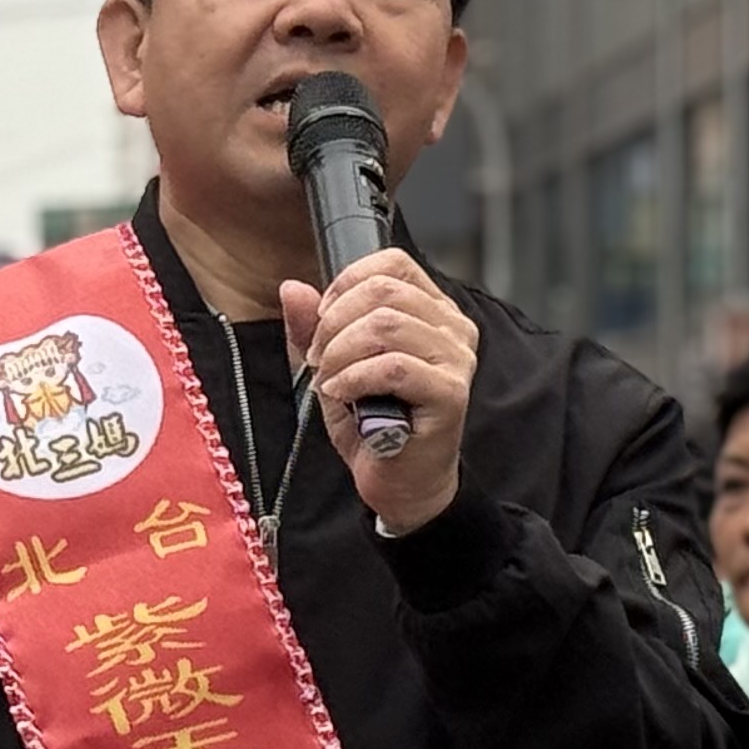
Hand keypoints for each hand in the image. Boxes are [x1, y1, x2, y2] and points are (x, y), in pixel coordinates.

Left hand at [278, 248, 475, 535]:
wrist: (401, 484)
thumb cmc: (375, 424)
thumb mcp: (334, 367)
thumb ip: (313, 327)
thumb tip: (292, 288)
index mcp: (433, 311)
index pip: (393, 263)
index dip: (347, 284)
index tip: (322, 320)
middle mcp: (454, 328)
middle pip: (384, 291)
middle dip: (334, 323)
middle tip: (319, 359)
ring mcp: (457, 360)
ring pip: (387, 325)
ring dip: (341, 353)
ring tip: (330, 381)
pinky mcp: (450, 394)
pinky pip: (394, 366)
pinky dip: (355, 378)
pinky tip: (342, 395)